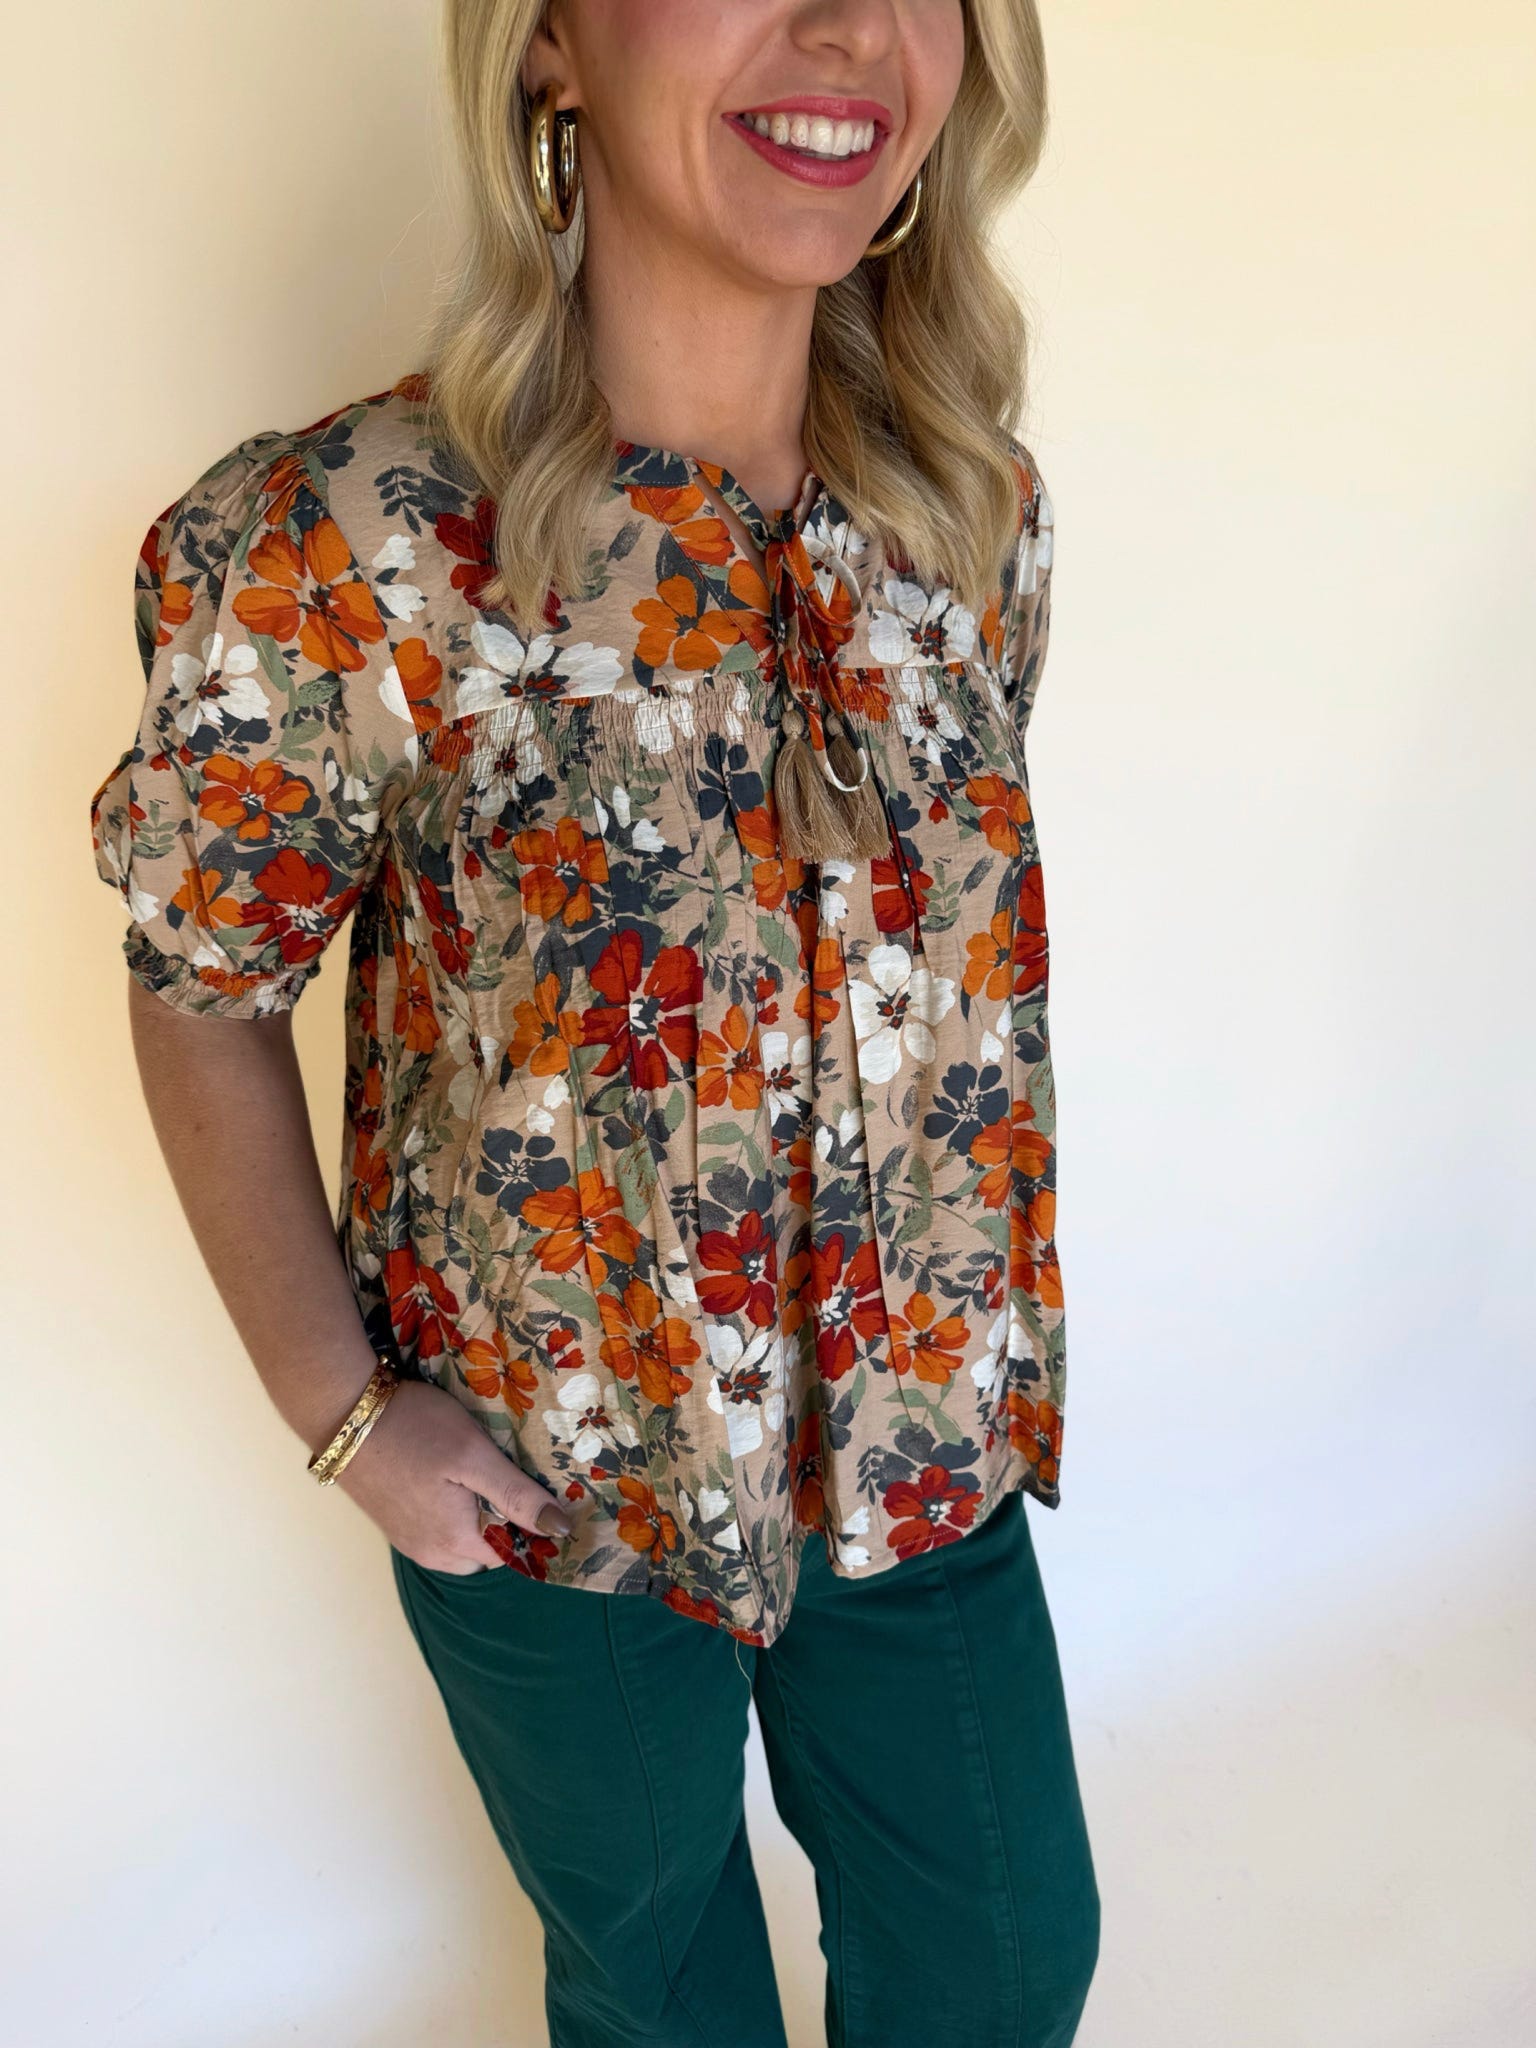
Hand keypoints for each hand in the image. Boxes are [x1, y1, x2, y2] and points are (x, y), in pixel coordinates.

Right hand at [332, 1377, 572, 1573]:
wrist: (342, 1413)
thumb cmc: (413, 1429)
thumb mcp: (473, 1454)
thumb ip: (516, 1494)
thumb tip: (561, 1529)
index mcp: (456, 1543)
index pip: (516, 1552)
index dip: (532, 1521)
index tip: (540, 1488)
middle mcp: (432, 1554)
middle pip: (489, 1549)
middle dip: (503, 1518)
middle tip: (505, 1470)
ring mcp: (409, 1541)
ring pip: (464, 1539)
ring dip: (477, 1512)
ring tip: (478, 1468)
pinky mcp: (395, 1524)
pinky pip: (439, 1528)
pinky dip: (453, 1508)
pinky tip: (449, 1472)